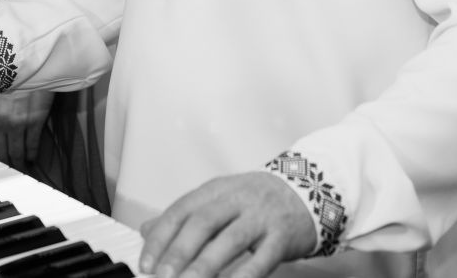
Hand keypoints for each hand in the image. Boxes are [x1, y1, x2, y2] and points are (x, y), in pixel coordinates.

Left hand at [140, 172, 316, 277]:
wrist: (310, 188)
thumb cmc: (257, 200)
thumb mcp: (220, 198)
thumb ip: (185, 215)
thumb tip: (147, 230)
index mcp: (217, 190)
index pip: (181, 210)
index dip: (161, 238)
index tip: (146, 264)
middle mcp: (238, 200)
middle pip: (203, 222)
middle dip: (179, 252)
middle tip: (162, 277)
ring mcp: (261, 217)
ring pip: (230, 240)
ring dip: (205, 266)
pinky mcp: (282, 237)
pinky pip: (262, 258)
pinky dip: (244, 276)